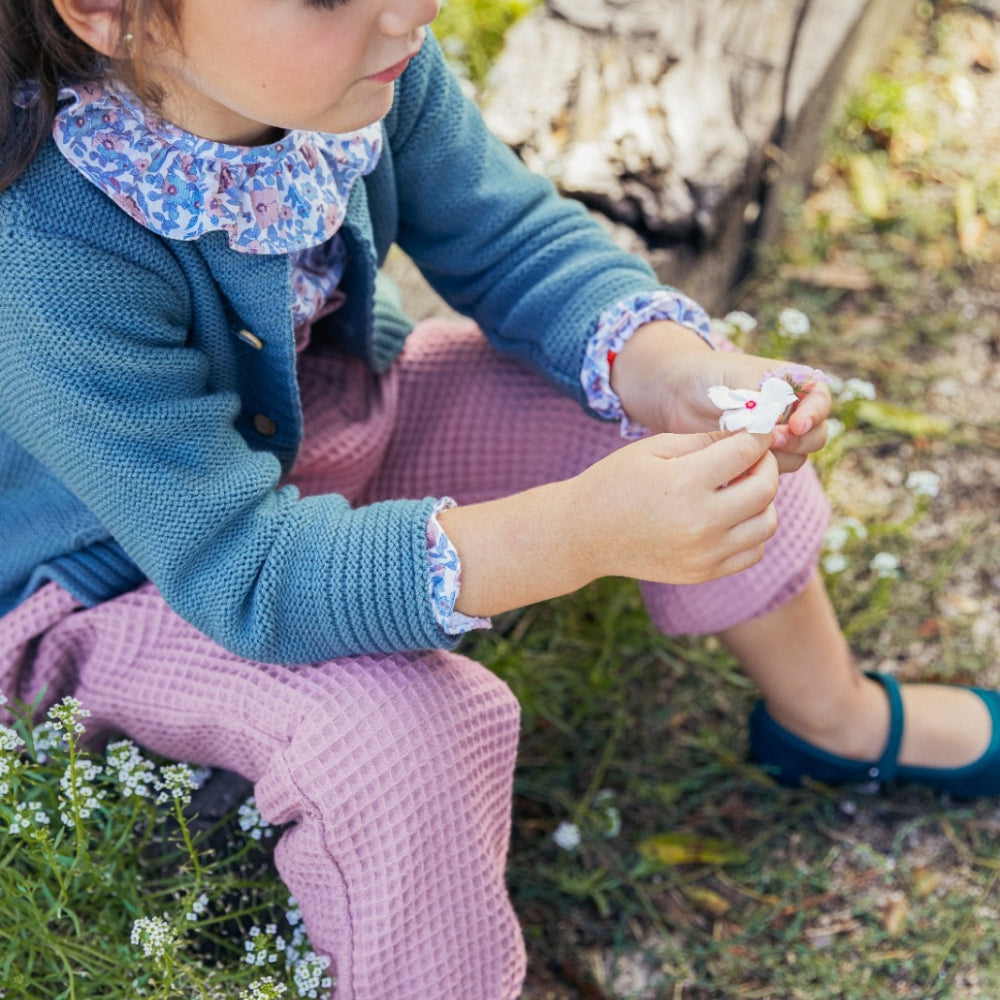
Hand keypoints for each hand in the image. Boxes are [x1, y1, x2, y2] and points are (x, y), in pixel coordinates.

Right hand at [439, 430, 778, 617]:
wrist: (584, 535)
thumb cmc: (616, 482)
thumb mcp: (654, 449)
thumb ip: (705, 440)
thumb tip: (751, 434)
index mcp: (684, 483)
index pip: (747, 452)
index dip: (758, 435)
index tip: (757, 430)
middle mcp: (700, 523)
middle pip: (766, 488)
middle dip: (766, 464)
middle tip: (753, 456)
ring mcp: (704, 553)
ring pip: (766, 523)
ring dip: (763, 500)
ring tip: (741, 487)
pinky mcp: (704, 572)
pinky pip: (752, 551)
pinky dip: (752, 531)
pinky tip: (732, 515)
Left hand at [610, 320, 830, 472]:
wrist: (677, 393)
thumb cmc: (708, 376)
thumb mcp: (737, 380)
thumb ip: (762, 401)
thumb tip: (775, 428)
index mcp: (793, 384)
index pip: (820, 400)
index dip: (814, 414)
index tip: (795, 425)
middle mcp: (791, 412)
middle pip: (816, 435)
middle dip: (798, 441)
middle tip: (771, 442)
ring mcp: (776, 437)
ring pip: (797, 457)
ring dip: (779, 457)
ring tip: (748, 450)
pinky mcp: (757, 458)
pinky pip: (773, 471)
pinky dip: (761, 469)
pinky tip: (739, 464)